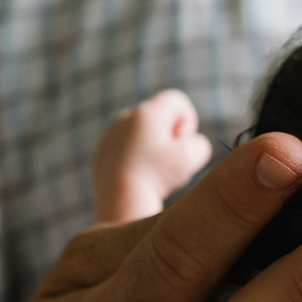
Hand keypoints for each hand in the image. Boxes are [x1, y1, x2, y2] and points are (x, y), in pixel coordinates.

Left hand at [91, 89, 214, 222]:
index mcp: (147, 113)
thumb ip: (199, 144)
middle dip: (169, 136)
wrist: (119, 200)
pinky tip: (137, 178)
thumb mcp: (193, 158)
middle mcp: (125, 118)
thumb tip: (189, 145)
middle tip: (169, 162)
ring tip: (153, 172)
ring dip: (152, 148)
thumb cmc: (157, 177)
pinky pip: (125, 149)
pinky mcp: (101, 153)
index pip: (177, 101)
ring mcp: (110, 135)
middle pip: (158, 117)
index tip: (181, 145)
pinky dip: (134, 159)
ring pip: (141, 134)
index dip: (188, 122)